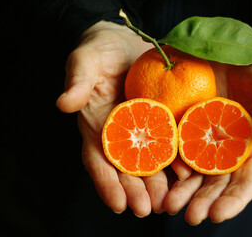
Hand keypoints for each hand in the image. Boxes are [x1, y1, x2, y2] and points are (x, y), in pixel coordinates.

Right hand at [56, 21, 169, 216]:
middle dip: (135, 191)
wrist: (126, 42)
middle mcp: (121, 134)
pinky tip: (188, 174)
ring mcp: (143, 129)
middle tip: (148, 210)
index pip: (98, 160)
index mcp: (98, 126)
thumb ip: (78, 81)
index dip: (106, 183)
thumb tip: (63, 103)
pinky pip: (171, 143)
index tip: (118, 205)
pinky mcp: (163, 120)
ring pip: (150, 162)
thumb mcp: (87, 60)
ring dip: (157, 184)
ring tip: (168, 202)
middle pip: (127, 168)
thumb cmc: (101, 50)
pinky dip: (177, 160)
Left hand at [163, 53, 251, 224]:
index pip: (247, 180)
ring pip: (193, 172)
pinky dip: (168, 164)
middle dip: (203, 201)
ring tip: (169, 205)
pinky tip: (158, 175)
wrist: (231, 48)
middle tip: (189, 216)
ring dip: (182, 191)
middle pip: (216, 182)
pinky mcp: (182, 124)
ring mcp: (203, 138)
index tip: (218, 215)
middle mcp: (227, 149)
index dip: (234, 199)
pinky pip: (174, 148)